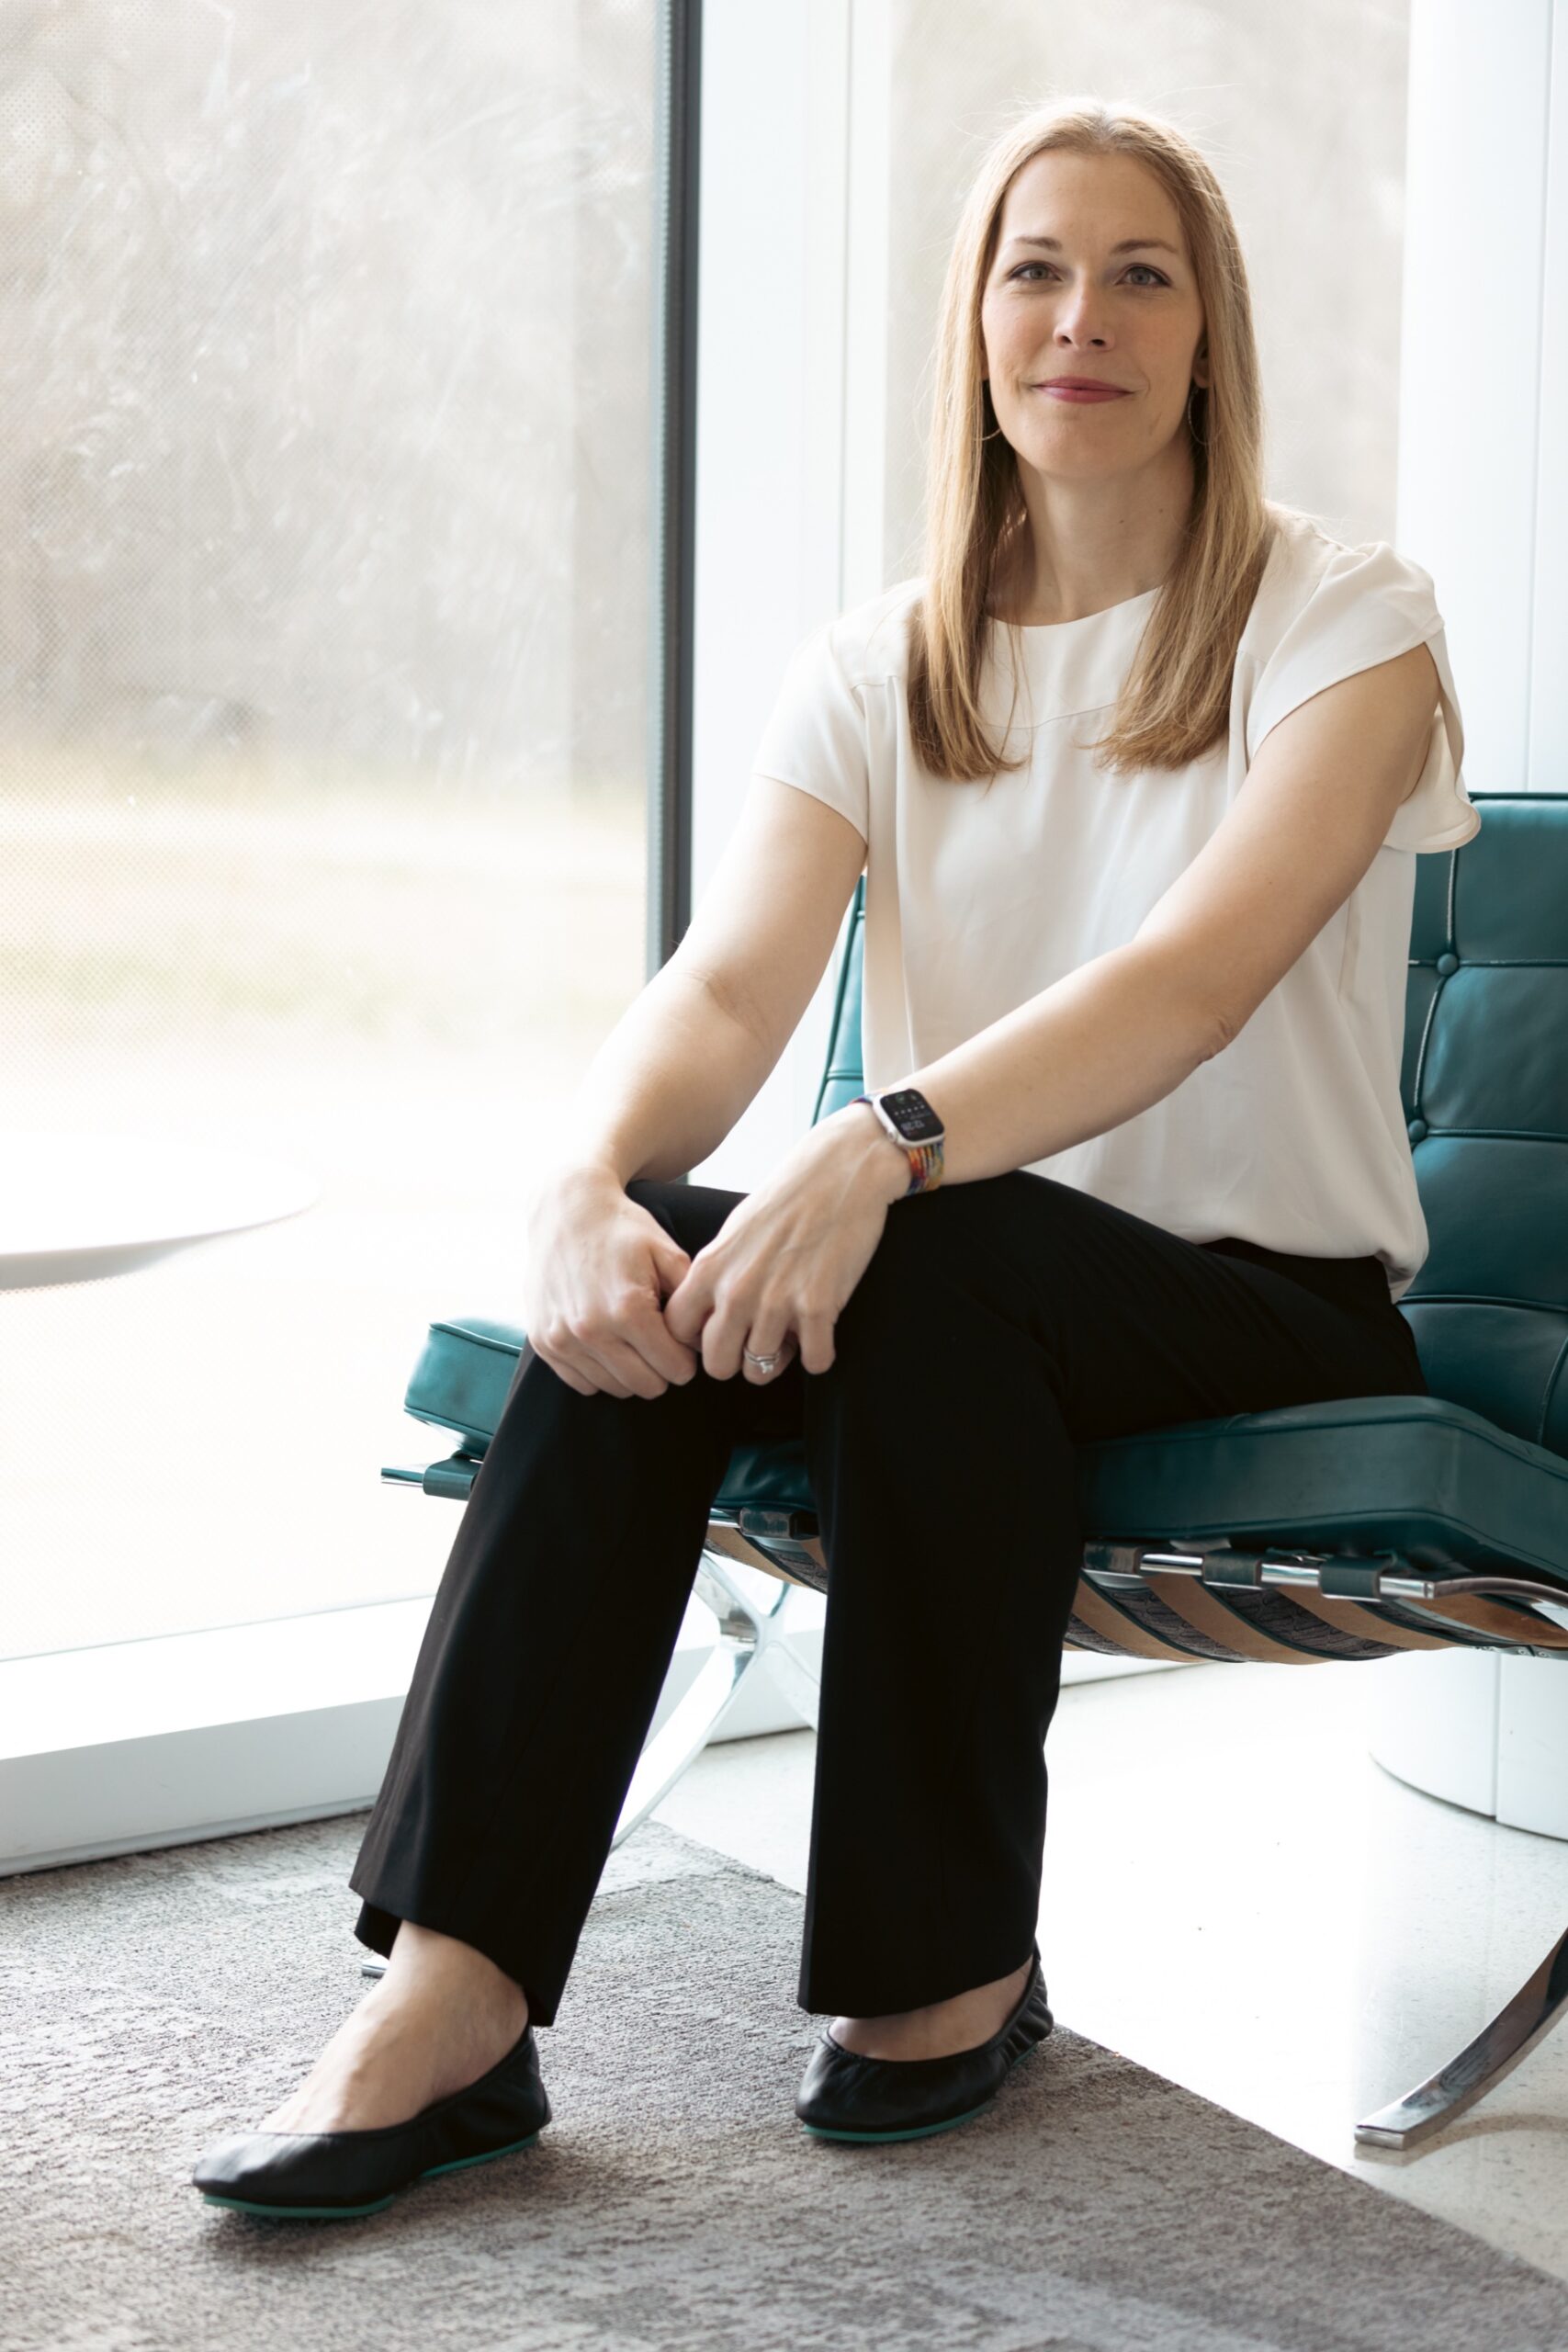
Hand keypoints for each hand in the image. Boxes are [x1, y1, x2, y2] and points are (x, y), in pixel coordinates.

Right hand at [519, 1160, 703, 1399]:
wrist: (566, 1210)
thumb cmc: (622, 1230)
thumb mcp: (668, 1253)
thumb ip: (692, 1300)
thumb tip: (705, 1342)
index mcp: (628, 1309)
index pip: (676, 1370)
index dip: (687, 1357)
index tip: (682, 1339)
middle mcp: (592, 1329)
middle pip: (648, 1386)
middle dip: (662, 1368)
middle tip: (661, 1341)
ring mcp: (563, 1338)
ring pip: (616, 1389)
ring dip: (632, 1371)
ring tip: (634, 1338)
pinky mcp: (545, 1342)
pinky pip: (583, 1384)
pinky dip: (601, 1371)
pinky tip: (607, 1342)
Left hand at [661, 1114, 904, 1380]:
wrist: (840, 1170)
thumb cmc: (789, 1198)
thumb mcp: (734, 1232)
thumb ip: (716, 1274)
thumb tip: (706, 1316)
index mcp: (709, 1269)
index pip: (677, 1332)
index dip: (697, 1341)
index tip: (720, 1334)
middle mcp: (736, 1291)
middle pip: (717, 1364)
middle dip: (737, 1360)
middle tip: (758, 1341)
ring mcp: (777, 1302)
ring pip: (761, 1371)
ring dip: (780, 1358)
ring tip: (793, 1331)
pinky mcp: (819, 1307)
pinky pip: (814, 1363)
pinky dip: (820, 1354)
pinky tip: (822, 1332)